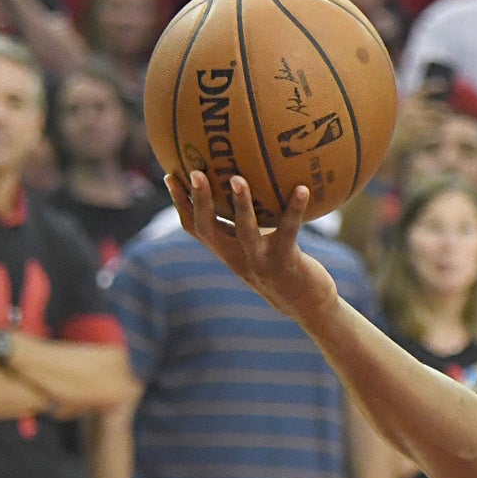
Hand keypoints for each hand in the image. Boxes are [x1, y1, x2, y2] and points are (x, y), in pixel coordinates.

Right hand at [170, 170, 345, 322]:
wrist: (306, 305)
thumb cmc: (284, 268)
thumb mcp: (260, 248)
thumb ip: (251, 226)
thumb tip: (251, 185)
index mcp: (227, 251)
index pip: (195, 227)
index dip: (180, 204)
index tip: (170, 176)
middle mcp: (237, 257)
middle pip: (208, 228)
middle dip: (199, 200)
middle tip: (195, 172)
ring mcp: (260, 260)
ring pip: (244, 230)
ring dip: (240, 203)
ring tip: (238, 178)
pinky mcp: (284, 261)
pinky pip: (289, 230)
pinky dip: (295, 208)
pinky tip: (303, 189)